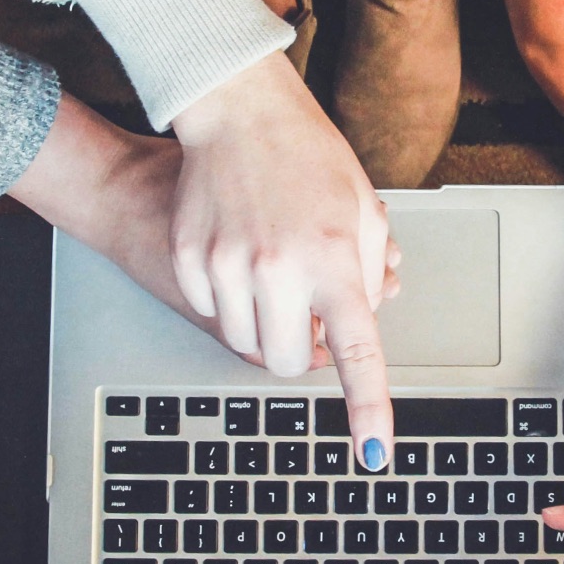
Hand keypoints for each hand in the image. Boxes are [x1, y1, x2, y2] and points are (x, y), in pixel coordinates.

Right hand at [169, 53, 396, 468]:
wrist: (238, 111)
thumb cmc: (308, 156)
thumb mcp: (363, 210)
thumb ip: (370, 275)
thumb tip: (362, 323)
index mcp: (335, 259)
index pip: (357, 352)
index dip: (368, 408)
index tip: (374, 452)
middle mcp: (279, 268)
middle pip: (287, 362)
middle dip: (300, 351)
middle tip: (307, 313)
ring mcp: (227, 265)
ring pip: (244, 343)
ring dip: (264, 325)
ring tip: (274, 272)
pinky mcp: (189, 258)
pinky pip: (211, 312)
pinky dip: (228, 299)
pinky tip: (239, 253)